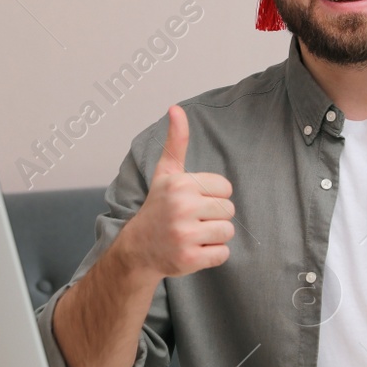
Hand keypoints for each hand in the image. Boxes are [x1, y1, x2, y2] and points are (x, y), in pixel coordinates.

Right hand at [111, 105, 234, 283]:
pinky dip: (212, 254)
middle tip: (192, 220)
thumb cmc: (158, 207)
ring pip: (228, 232)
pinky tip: (193, 249)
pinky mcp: (189, 259)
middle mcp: (182, 207)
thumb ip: (176, 141)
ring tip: (193, 234)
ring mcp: (185, 235)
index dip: (213, 196)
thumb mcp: (166, 173)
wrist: (138, 248)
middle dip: (214, 216)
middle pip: (228, 210)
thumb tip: (176, 108)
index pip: (225, 188)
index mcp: (180, 184)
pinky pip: (223, 254)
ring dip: (215, 236)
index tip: (193, 201)